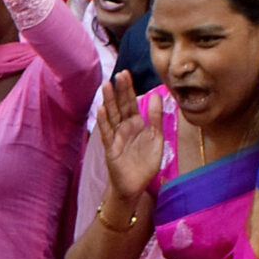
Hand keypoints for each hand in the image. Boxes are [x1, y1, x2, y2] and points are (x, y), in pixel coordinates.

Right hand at [95, 71, 163, 211]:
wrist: (135, 185)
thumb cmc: (145, 163)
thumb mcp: (156, 138)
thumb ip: (156, 118)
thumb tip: (157, 96)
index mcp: (136, 124)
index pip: (131, 103)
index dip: (129, 89)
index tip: (126, 73)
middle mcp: (124, 128)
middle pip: (121, 106)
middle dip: (120, 90)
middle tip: (119, 74)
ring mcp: (116, 137)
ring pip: (111, 116)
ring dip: (108, 101)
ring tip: (106, 86)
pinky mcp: (110, 148)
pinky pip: (107, 132)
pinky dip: (103, 121)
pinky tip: (101, 109)